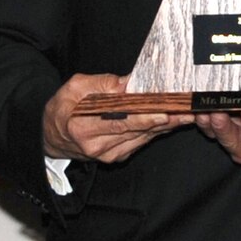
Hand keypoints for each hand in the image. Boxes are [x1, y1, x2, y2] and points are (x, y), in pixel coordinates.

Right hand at [42, 72, 188, 163]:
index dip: (144, 118)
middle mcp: (97, 146)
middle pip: (137, 131)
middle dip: (165, 120)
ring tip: (187, 114)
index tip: (165, 112)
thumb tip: (129, 83)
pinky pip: (141, 142)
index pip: (120, 122)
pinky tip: (173, 121)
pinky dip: (156, 131)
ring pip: (143, 138)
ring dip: (166, 126)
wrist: (52, 137)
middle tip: (188, 110)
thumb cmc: (61, 109)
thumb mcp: (74, 88)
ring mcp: (108, 154)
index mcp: (83, 128)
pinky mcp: (116, 157)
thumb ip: (102, 84)